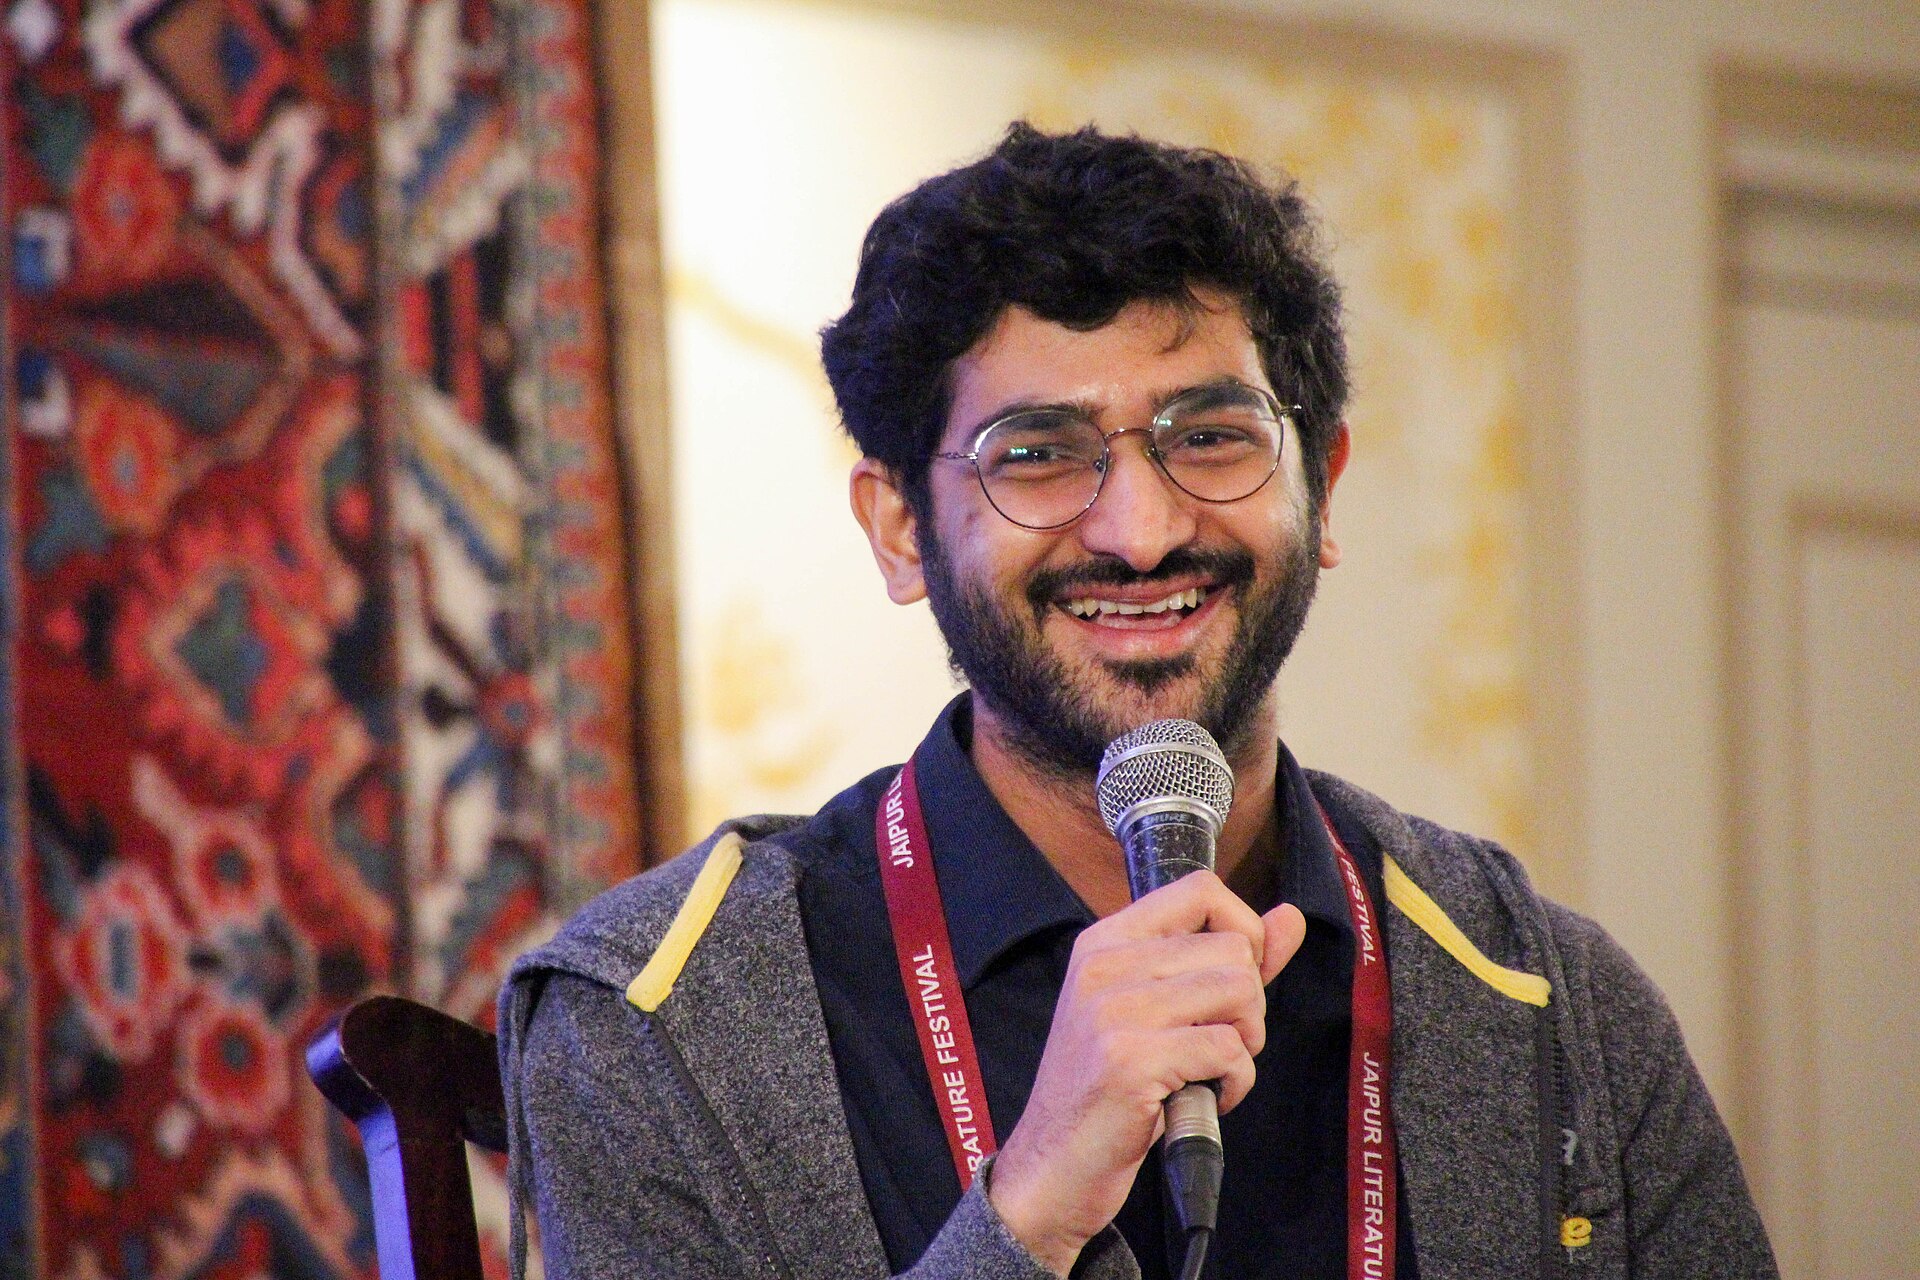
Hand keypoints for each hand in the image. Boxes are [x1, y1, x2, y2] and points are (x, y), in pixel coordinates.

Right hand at [985, 872, 1306, 1274]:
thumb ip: (1226, 962)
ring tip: (1209, 1070)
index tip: (1237, 978)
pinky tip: (1204, 1098)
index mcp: (1106, 942)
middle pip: (1234, 949)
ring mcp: (1114, 1012)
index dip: (1243, 928)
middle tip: (1216, 1044)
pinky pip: (1229, 1051)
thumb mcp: (1158, 1012)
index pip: (1200, 890)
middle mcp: (1104, 965)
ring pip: (1240, 993)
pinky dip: (1235, 1083)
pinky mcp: (1130, 1062)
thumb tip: (1290, 918)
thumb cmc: (1109, 1090)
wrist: (1052, 1167)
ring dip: (1245, 1044)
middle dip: (1248, 1005)